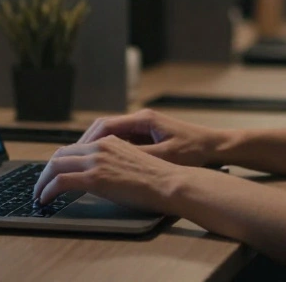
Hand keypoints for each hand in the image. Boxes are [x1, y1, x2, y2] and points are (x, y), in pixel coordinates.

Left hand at [32, 135, 190, 212]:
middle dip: (46, 171)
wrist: (170, 183)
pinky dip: (47, 190)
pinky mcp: (94, 177)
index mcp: (110, 141)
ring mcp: (96, 160)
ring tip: (38, 195)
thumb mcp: (133, 163)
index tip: (53, 174)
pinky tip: (44, 200)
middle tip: (41, 185)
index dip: (60, 161)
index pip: (75, 148)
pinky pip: (60, 181)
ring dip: (43, 181)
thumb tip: (102, 177)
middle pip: (61, 154)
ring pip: (56, 165)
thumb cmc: (159, 179)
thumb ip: (114, 163)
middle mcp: (100, 146)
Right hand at [75, 109, 228, 167]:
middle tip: (69, 160)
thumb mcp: (165, 156)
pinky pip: (122, 141)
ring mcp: (144, 127)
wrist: (216, 147)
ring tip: (81, 164)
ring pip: (111, 134)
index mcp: (143, 120)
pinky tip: (103, 165)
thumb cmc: (194, 150)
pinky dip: (109, 151)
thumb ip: (138, 155)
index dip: (87, 141)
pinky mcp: (149, 135)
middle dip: (85, 143)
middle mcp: (141, 119)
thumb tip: (110, 158)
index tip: (73, 154)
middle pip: (104, 128)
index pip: (105, 125)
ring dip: (96, 147)